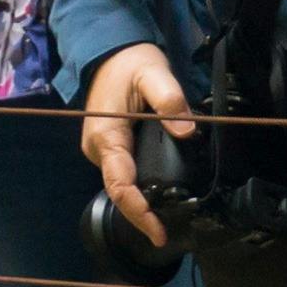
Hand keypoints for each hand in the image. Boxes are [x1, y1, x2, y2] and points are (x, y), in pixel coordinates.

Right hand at [80, 45, 197, 246]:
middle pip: (120, 191)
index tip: (158, 233)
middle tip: (167, 234)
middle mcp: (98, 148)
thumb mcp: (154, 73)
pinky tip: (157, 197)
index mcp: (106, 136)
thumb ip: (170, 101)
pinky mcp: (109, 147)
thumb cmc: (130, 62)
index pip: (121, 185)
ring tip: (165, 221)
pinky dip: (139, 188)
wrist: (109, 52)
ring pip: (121, 184)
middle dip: (141, 215)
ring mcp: (101, 149)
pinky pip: (123, 174)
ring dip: (141, 203)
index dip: (139, 212)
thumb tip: (188, 132)